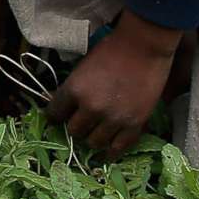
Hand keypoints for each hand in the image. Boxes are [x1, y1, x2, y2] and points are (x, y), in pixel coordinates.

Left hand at [44, 15, 179, 157]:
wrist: (143, 46)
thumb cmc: (111, 49)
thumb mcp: (82, 67)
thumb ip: (73, 88)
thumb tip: (61, 102)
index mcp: (74, 90)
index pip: (54, 114)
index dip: (55, 116)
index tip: (57, 118)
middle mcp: (90, 108)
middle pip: (73, 131)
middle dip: (75, 127)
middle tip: (81, 122)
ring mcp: (113, 119)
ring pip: (94, 142)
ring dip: (93, 138)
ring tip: (96, 132)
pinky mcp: (134, 125)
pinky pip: (119, 147)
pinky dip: (112, 152)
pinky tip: (108, 152)